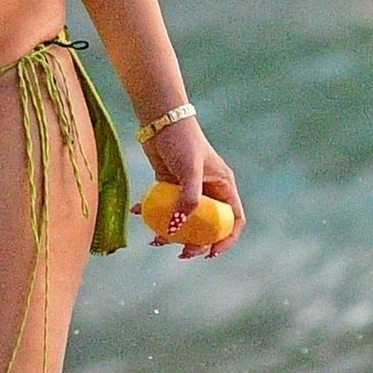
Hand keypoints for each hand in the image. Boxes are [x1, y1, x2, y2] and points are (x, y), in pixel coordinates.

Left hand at [132, 116, 244, 259]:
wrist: (160, 120)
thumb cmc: (181, 141)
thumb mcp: (189, 170)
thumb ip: (188, 199)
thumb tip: (178, 228)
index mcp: (223, 187)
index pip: (234, 220)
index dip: (226, 240)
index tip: (210, 253)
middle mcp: (209, 190)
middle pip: (208, 226)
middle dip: (196, 242)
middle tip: (180, 253)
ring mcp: (188, 188)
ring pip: (184, 219)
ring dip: (172, 232)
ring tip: (155, 239)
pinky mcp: (170, 184)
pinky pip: (164, 206)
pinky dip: (152, 213)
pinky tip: (138, 212)